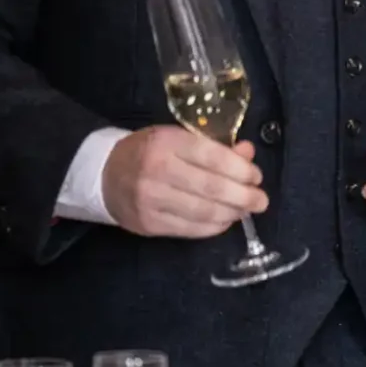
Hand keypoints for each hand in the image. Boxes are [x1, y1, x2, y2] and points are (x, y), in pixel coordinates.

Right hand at [101, 125, 266, 237]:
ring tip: (245, 211)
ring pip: (202, 212)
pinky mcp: (148, 223)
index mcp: (167, 142)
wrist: (104, 174)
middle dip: (243, 196)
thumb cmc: (149, 151)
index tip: (256, 176)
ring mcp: (150, 200)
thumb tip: (248, 153)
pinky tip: (224, 221)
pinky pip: (189, 229)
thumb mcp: (178, 138)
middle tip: (261, 200)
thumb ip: (214, 146)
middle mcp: (157, 171)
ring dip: (231, 214)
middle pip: (211, 188)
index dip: (240, 169)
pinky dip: (212, 227)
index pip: (212, 157)